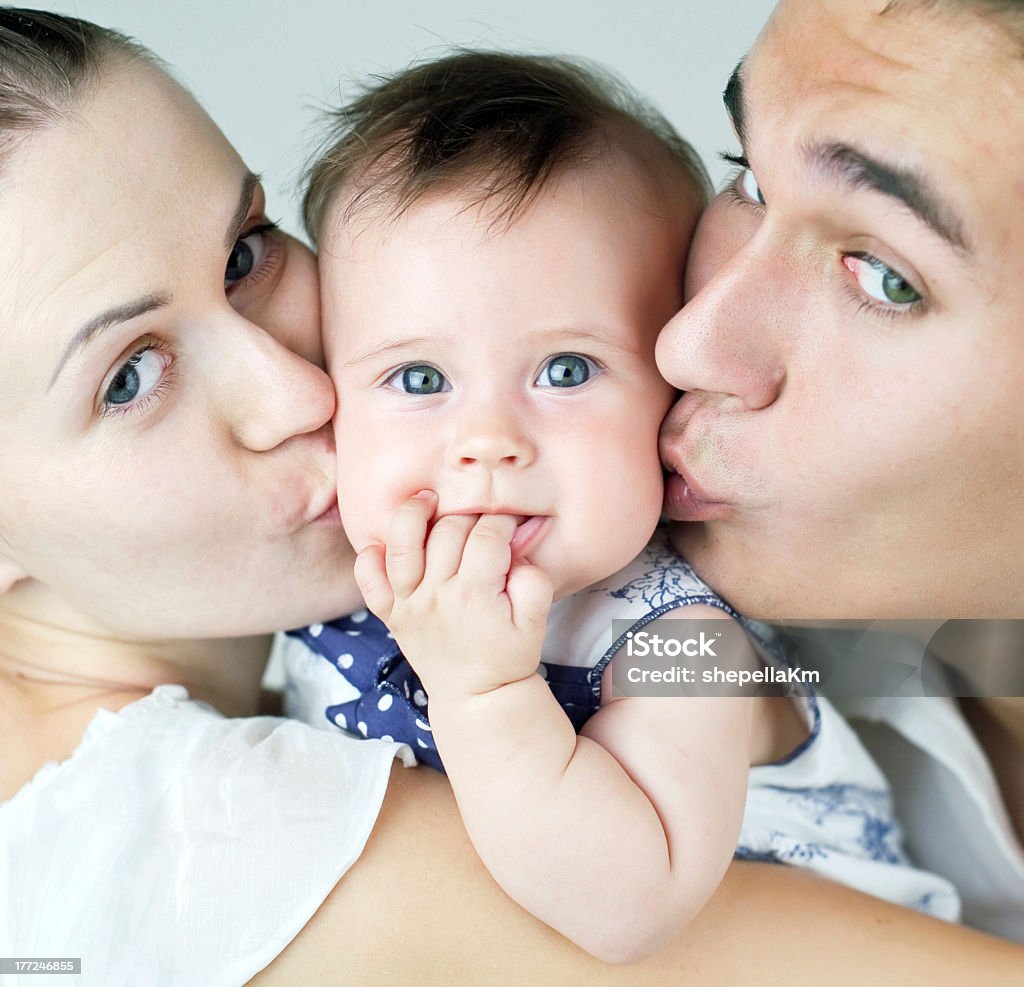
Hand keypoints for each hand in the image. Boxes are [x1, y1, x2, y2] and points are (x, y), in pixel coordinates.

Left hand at [354, 491, 553, 700]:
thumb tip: (517, 552)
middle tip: (479, 520)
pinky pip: (368, 580)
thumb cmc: (507, 657)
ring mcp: (409, 603)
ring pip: (402, 544)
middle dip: (468, 515)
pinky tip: (385, 544)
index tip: (509, 522)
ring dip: (412, 514)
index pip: (488, 536)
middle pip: (448, 531)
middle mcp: (438, 594)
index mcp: (476, 595)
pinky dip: (369, 558)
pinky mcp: (391, 613)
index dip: (503, 521)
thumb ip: (534, 583)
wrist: (476, 697)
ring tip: (426, 500)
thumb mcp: (535, 624)